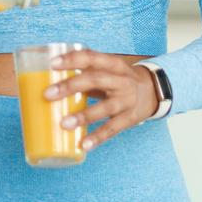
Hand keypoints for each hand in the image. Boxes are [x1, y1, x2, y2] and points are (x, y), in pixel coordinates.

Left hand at [43, 50, 160, 151]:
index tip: (52, 64)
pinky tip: (83, 144)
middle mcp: (121, 80)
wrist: (153, 91)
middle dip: (70, 86)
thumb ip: (86, 72)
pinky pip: (112, 128)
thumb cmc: (120, 79)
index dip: (72, 59)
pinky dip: (98, 137)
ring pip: (105, 107)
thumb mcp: (108, 69)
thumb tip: (51, 80)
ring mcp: (126, 100)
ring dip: (83, 116)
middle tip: (48, 94)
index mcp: (112, 64)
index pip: (91, 57)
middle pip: (95, 80)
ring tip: (64, 124)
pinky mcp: (129, 118)